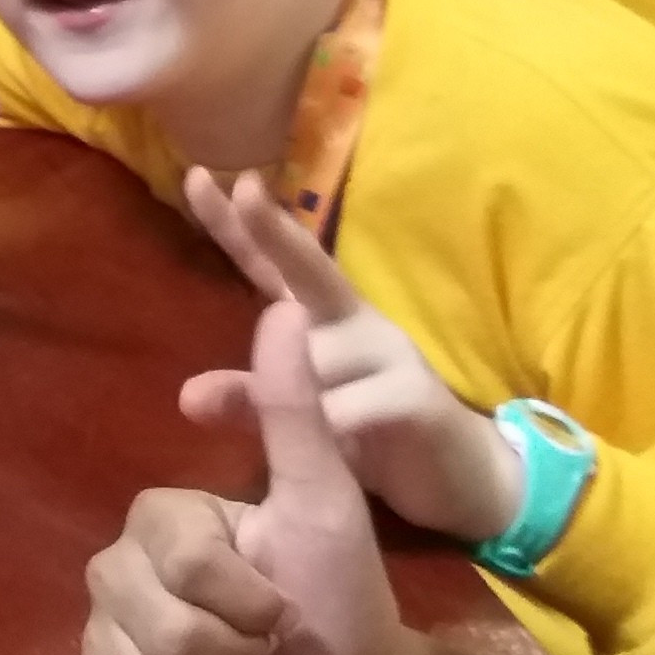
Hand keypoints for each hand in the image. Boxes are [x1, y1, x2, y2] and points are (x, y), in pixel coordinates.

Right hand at [82, 305, 428, 654]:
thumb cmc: (340, 598)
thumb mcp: (324, 502)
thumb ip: (295, 411)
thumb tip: (284, 309)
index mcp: (159, 521)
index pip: (180, 561)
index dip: (244, 597)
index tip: (279, 601)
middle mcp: (116, 575)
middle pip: (157, 628)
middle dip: (234, 654)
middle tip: (264, 649)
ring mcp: (103, 644)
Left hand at [177, 170, 521, 545]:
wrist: (466, 477)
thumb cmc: (374, 434)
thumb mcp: (307, 413)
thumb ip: (252, 396)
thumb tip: (188, 397)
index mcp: (326, 319)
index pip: (273, 265)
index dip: (239, 226)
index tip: (200, 177)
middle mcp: (357, 321)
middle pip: (311, 271)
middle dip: (275, 231)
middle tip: (244, 192)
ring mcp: (391, 352)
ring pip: (312, 368)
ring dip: (298, 409)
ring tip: (326, 443)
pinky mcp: (415, 395)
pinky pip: (346, 412)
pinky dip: (331, 437)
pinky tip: (344, 454)